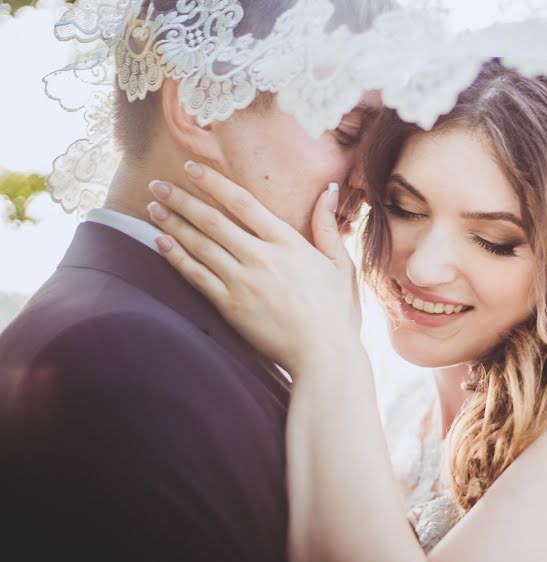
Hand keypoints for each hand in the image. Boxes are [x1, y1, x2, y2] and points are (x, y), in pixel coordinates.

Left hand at [146, 161, 360, 376]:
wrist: (323, 353)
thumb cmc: (335, 311)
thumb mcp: (340, 265)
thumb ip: (327, 227)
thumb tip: (328, 191)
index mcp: (288, 243)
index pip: (243, 203)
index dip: (214, 183)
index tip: (192, 169)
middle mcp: (262, 257)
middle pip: (213, 220)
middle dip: (182, 199)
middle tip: (158, 184)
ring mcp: (244, 282)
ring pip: (200, 245)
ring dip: (173, 223)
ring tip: (153, 207)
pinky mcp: (231, 306)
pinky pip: (197, 276)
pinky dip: (176, 257)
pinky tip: (161, 243)